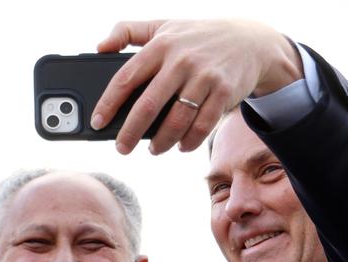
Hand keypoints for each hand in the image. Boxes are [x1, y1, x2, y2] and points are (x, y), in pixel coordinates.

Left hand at [91, 19, 302, 153]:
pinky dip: (189, 141)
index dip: (108, 102)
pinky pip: (202, 125)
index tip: (98, 121)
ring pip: (176, 120)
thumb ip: (127, 31)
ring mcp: (204, 77)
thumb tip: (100, 47)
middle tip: (121, 147)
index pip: (127, 78)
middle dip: (130, 132)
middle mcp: (181, 60)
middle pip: (148, 105)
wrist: (250, 40)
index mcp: (161, 45)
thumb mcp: (162, 25)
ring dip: (161, 142)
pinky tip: (180, 146)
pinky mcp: (223, 93)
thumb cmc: (196, 36)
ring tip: (153, 150)